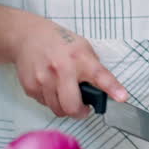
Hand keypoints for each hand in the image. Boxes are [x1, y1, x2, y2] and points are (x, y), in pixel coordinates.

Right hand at [11, 14, 127, 117]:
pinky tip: (50, 85)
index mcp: (79, 57)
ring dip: (64, 106)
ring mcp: (43, 79)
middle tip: (83, 107)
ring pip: (58, 109)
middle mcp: (61, 68)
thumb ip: (93, 69)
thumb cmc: (58, 42)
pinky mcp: (30, 87)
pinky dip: (51, 100)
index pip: (99, 74)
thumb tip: (103, 92)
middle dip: (80, 112)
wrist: (27, 36)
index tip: (122, 97)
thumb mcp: (82, 47)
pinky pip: (45, 104)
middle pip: (72, 107)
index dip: (112, 88)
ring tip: (64, 91)